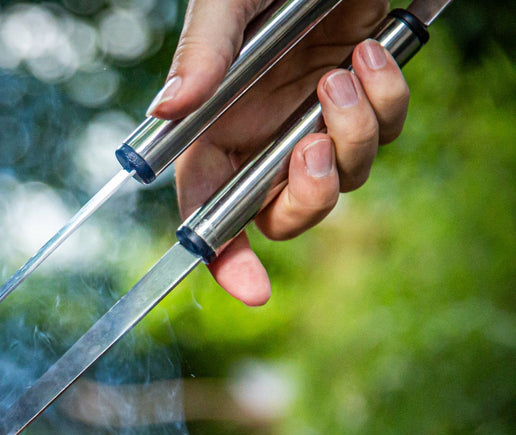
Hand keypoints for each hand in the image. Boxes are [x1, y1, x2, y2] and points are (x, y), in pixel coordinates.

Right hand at [152, 0, 410, 304]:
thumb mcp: (229, 3)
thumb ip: (203, 54)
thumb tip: (166, 109)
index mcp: (216, 126)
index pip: (208, 207)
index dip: (225, 257)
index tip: (252, 288)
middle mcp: (263, 134)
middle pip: (281, 214)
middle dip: (306, 199)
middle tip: (313, 151)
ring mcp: (314, 120)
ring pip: (342, 178)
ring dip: (352, 136)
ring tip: (346, 70)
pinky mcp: (362, 99)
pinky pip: (384, 131)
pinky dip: (387, 100)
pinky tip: (372, 51)